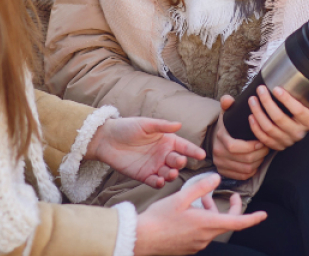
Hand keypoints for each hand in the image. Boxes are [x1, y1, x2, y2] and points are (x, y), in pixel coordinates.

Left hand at [87, 118, 204, 188]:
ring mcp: (155, 166)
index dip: (193, 151)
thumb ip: (162, 126)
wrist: (106, 140)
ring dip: (171, 174)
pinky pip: (155, 181)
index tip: (201, 155)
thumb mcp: (145, 125)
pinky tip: (159, 181)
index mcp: (167, 140)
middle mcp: (163, 154)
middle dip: (180, 163)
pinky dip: (159, 183)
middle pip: (177, 161)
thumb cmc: (126, 128)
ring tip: (170, 173)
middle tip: (179, 162)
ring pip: (169, 173)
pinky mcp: (144, 176)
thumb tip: (179, 124)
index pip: (184, 146)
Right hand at [134, 173, 266, 254]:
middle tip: (232, 196)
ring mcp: (197, 244)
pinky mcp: (188, 247)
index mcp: (207, 224)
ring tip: (202, 198)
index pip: (237, 222)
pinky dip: (202, 221)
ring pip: (212, 226)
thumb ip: (201, 188)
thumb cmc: (160, 218)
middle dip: (231, 209)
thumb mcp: (181, 198)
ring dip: (211, 212)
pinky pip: (201, 233)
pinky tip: (189, 211)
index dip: (252, 218)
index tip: (263, 215)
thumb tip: (217, 178)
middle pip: (226, 223)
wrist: (142, 239)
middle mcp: (205, 237)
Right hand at [212, 96, 268, 179]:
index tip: (262, 141)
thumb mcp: (226, 113)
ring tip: (264, 153)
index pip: (234, 147)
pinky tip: (257, 161)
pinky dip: (253, 170)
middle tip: (267, 147)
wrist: (216, 139)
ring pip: (245, 169)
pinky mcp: (226, 173)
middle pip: (243, 159)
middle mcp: (218, 153)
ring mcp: (221, 164)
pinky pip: (243, 176)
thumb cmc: (227, 126)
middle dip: (259, 154)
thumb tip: (228, 99)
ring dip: (258, 162)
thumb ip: (228, 104)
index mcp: (220, 137)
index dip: (251, 146)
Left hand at [246, 85, 308, 151]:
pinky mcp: (277, 146)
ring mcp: (287, 141)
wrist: (302, 128)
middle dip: (267, 103)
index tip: (276, 88)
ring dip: (258, 113)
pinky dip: (255, 128)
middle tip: (260, 90)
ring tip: (252, 99)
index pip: (298, 111)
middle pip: (279, 119)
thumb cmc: (308, 110)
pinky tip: (250, 116)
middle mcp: (298, 133)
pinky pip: (264, 139)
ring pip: (269, 128)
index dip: (287, 100)